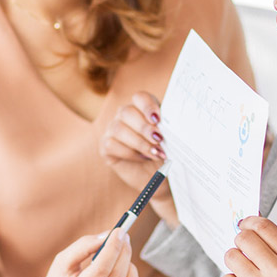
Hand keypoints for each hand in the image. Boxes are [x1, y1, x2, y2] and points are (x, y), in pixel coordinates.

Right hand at [34, 229, 143, 276]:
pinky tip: (124, 276)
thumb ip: (83, 246)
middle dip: (124, 253)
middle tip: (124, 237)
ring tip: (120, 260)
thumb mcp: (62, 262)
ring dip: (131, 268)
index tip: (119, 231)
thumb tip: (110, 236)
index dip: (113, 248)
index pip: (100, 270)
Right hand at [100, 92, 177, 223]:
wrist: (160, 178)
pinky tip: (142, 159)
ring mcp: (113, 130)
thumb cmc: (165, 155)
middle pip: (127, 112)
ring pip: (119, 129)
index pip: (140, 97)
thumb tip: (170, 125)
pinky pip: (112, 144)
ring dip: (139, 143)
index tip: (158, 119)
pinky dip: (129, 153)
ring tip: (154, 154)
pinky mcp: (106, 146)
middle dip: (144, 128)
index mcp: (142, 109)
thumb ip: (168, 129)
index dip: (147, 106)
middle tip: (159, 140)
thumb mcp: (170, 140)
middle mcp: (125, 116)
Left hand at [221, 217, 276, 276]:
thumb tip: (246, 227)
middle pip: (244, 239)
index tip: (243, 225)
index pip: (264, 227)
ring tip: (245, 275)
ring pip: (232, 258)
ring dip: (234, 263)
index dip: (248, 223)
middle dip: (239, 243)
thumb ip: (276, 249)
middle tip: (242, 253)